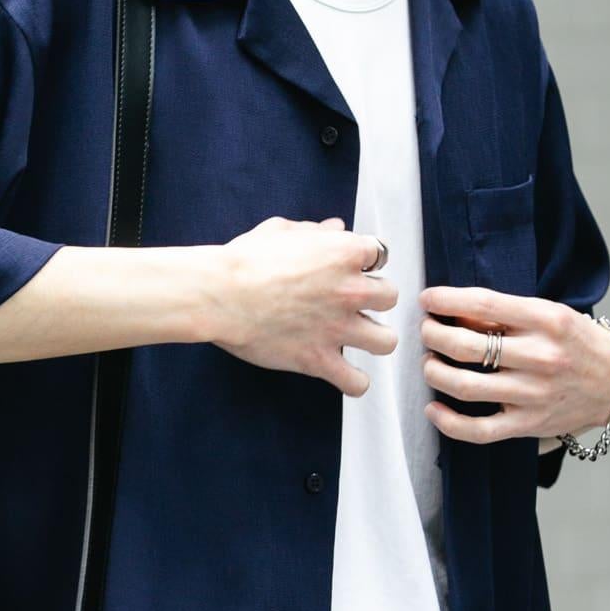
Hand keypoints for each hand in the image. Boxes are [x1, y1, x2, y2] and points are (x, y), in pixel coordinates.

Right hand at [207, 216, 397, 395]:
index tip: (351, 268)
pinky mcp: (319, 360)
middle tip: (351, 303)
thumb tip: (336, 227)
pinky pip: (357, 382)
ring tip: (358, 337)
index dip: (365, 262)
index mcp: (344, 253)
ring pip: (387, 340)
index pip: (380, 255)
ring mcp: (338, 328)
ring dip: (374, 338)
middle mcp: (350, 290)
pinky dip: (354, 381)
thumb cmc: (245, 260)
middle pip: (390, 296)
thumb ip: (315, 231)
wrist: (219, 295)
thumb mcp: (281, 231)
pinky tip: (344, 373)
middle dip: (373, 299)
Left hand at [419, 285, 609, 443]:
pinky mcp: (528, 424)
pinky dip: (448, 422)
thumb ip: (506, 313)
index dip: (446, 300)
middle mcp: (541, 357)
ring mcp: (533, 395)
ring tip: (429, 362)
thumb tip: (453, 312)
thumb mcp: (549, 313)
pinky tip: (434, 408)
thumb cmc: (573, 342)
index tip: (427, 300)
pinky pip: (479, 430)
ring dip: (434, 372)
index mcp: (547, 321)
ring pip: (465, 386)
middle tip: (427, 331)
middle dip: (434, 335)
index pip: (484, 304)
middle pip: (466, 346)